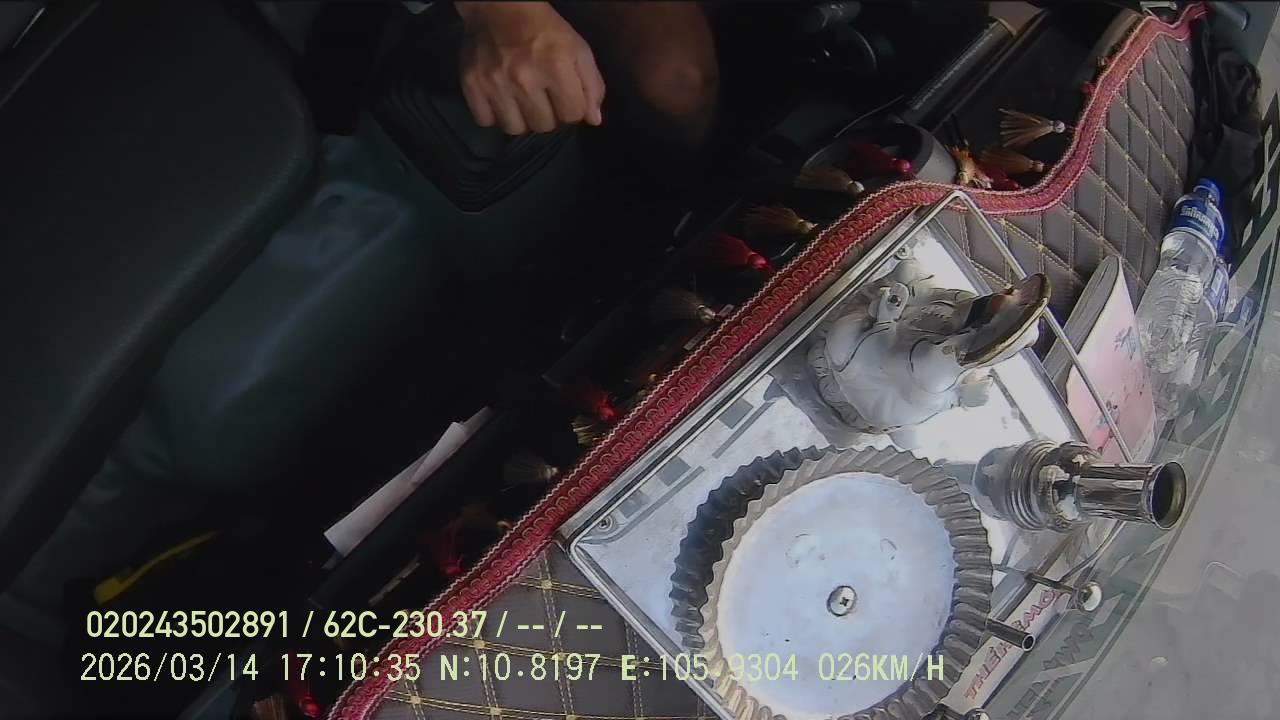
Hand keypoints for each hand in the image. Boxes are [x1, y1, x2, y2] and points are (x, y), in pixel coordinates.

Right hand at [456, 1, 604, 134]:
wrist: (500, 6)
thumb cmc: (545, 28)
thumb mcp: (577, 49)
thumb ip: (591, 85)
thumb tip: (593, 120)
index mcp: (556, 67)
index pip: (572, 115)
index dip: (571, 108)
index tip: (564, 97)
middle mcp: (525, 79)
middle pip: (544, 126)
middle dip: (547, 114)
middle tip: (542, 97)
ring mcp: (495, 83)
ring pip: (515, 128)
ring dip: (521, 119)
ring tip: (521, 102)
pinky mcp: (472, 84)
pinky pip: (485, 121)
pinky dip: (494, 115)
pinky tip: (500, 100)